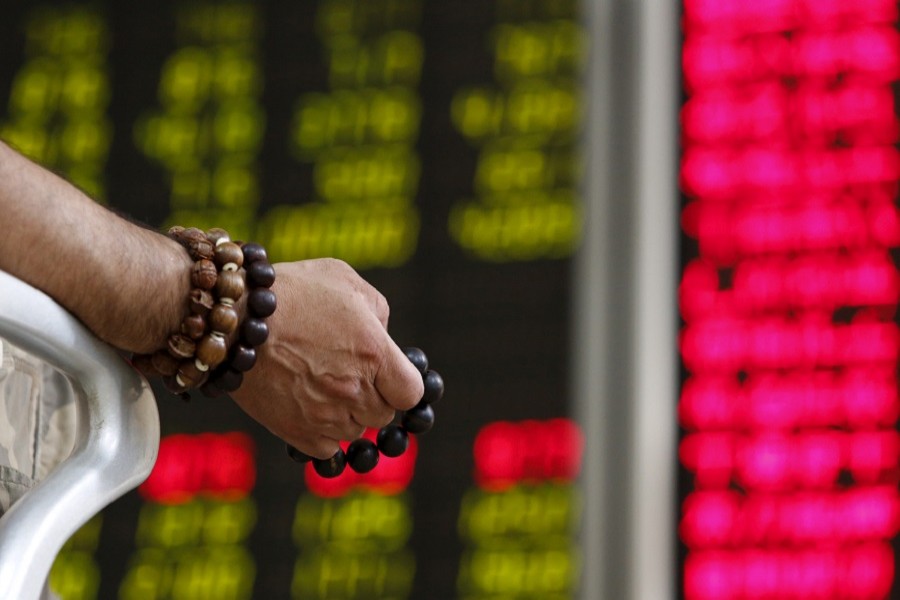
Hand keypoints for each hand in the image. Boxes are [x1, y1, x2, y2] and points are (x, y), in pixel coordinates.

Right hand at [230, 258, 423, 457]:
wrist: (234, 318)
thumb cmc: (291, 291)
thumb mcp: (344, 279)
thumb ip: (377, 310)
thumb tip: (384, 335)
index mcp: (374, 352)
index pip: (412, 392)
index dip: (402, 384)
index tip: (389, 375)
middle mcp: (354, 389)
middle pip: (383, 414)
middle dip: (372, 396)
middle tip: (346, 374)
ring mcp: (326, 415)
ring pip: (355, 431)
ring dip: (346, 414)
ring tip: (320, 385)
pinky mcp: (297, 433)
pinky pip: (327, 448)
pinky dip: (323, 433)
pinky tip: (309, 408)